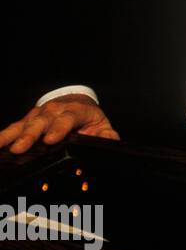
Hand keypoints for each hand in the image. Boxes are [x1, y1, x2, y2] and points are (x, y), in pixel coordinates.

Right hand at [0, 94, 119, 153]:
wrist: (76, 101)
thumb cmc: (88, 117)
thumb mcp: (102, 124)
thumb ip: (107, 135)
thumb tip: (111, 142)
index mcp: (76, 111)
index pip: (67, 118)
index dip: (59, 128)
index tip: (51, 139)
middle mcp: (55, 110)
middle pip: (41, 122)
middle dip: (30, 135)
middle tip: (20, 148)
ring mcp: (39, 114)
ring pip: (24, 123)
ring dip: (11, 135)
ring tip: (1, 145)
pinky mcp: (27, 120)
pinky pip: (14, 127)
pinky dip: (3, 135)